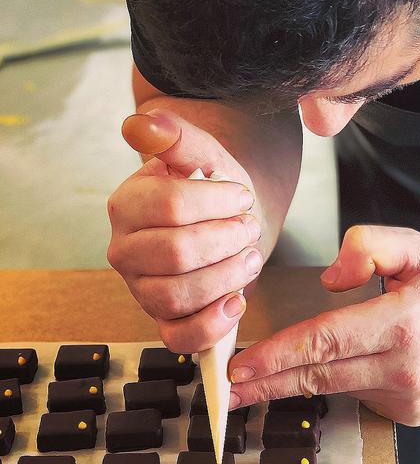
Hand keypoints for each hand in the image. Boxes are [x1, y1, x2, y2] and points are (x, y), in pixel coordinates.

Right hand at [108, 109, 263, 350]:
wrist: (227, 219)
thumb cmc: (213, 188)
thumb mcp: (203, 154)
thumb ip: (176, 136)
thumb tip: (140, 125)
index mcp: (127, 204)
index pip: (171, 206)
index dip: (217, 202)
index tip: (240, 196)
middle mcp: (125, 251)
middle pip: (176, 253)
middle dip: (227, 240)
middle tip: (248, 228)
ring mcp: (141, 289)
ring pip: (177, 296)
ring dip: (227, 277)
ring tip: (249, 257)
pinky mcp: (163, 321)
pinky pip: (179, 339)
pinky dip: (212, 324)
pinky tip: (235, 301)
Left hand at [228, 225, 419, 425]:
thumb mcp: (418, 246)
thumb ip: (368, 247)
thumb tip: (328, 280)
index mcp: (403, 323)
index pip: (324, 342)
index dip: (276, 355)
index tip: (239, 367)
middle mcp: (405, 368)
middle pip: (319, 376)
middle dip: (268, 383)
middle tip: (228, 390)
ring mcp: (409, 398)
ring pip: (338, 387)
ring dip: (301, 380)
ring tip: (265, 377)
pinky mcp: (412, 415)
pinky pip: (362, 396)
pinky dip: (345, 381)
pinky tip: (348, 365)